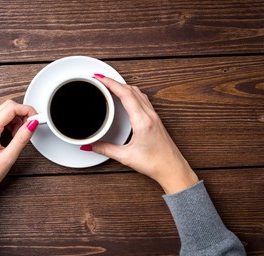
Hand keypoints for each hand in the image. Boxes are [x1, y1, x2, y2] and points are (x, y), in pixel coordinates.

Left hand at [0, 100, 37, 195]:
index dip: (27, 110)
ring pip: (4, 111)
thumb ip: (22, 138)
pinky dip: (10, 123)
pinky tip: (12, 136)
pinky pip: (0, 118)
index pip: (11, 108)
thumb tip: (32, 123)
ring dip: (16, 119)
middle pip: (7, 106)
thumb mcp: (9, 157)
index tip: (36, 118)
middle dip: (22, 114)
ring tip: (19, 136)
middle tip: (29, 127)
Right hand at [86, 75, 198, 193]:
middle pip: (131, 89)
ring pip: (138, 92)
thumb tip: (90, 146)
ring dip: (124, 86)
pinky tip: (125, 97)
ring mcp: (154, 116)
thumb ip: (105, 150)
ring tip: (110, 86)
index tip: (100, 78)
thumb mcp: (126, 156)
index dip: (111, 83)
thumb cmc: (155, 163)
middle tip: (100, 80)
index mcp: (143, 121)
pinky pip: (142, 99)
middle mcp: (150, 115)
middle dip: (115, 82)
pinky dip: (131, 93)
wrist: (172, 168)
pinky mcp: (155, 119)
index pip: (126, 94)